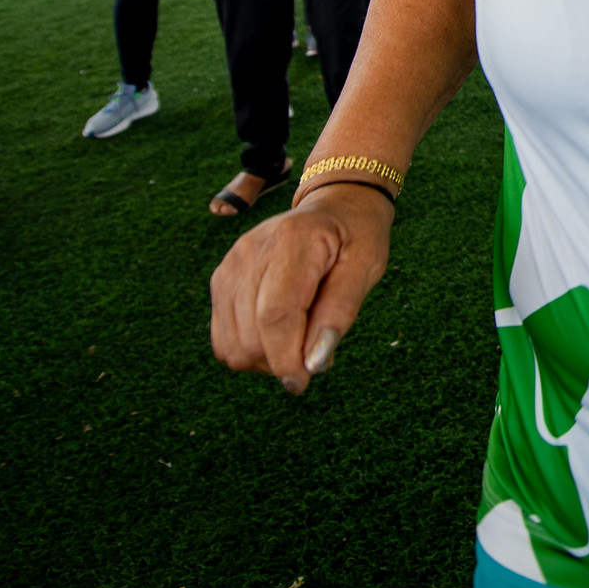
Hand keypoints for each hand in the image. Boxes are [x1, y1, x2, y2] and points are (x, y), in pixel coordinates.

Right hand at [210, 182, 393, 394]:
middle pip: (249, 336)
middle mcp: (250, 252)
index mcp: (291, 241)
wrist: (335, 206)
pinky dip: (250, 350)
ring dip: (265, 359)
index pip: (274, 315)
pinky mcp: (222, 280)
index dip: (286, 358)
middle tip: (317, 354)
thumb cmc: (357, 236)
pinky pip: (224, 338)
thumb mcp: (366, 267)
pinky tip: (281, 336)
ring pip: (231, 344)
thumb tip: (313, 364)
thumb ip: (340, 313)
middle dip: (281, 361)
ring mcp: (230, 266)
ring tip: (301, 341)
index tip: (304, 381)